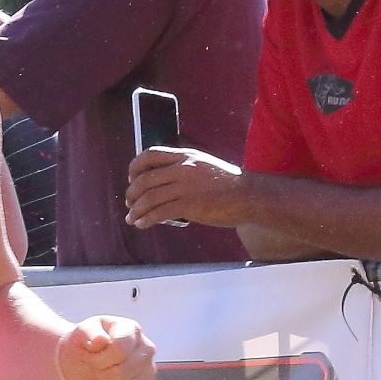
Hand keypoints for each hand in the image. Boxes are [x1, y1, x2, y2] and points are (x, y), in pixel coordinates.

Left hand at [55, 315, 154, 379]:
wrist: (84, 359)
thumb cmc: (85, 343)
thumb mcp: (81, 331)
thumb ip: (89, 333)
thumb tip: (101, 340)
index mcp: (132, 330)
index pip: (120, 350)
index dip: (99, 358)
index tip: (90, 355)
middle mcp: (147, 350)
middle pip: (121, 373)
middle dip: (99, 374)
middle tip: (94, 368)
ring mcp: (149, 373)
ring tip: (100, 377)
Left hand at [125, 146, 249, 231]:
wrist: (250, 195)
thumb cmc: (228, 185)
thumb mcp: (203, 166)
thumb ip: (182, 170)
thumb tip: (159, 185)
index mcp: (185, 156)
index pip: (150, 155)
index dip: (135, 168)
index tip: (131, 179)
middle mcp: (183, 168)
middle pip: (144, 179)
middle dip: (131, 194)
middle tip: (130, 205)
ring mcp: (186, 186)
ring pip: (148, 198)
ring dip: (135, 210)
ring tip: (132, 219)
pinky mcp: (189, 205)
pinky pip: (159, 213)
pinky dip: (146, 220)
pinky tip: (142, 225)